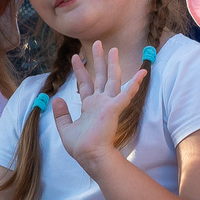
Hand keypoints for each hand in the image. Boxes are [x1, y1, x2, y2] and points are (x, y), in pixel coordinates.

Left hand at [51, 41, 148, 171]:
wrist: (90, 156)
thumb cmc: (80, 147)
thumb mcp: (65, 129)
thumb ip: (61, 114)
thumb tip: (57, 99)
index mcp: (89, 107)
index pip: (85, 84)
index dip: (80, 70)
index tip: (74, 57)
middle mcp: (100, 103)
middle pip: (101, 76)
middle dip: (99, 59)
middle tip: (98, 43)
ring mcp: (108, 105)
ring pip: (113, 79)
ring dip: (113, 64)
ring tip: (113, 49)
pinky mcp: (114, 109)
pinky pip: (126, 94)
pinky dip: (134, 83)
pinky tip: (142, 72)